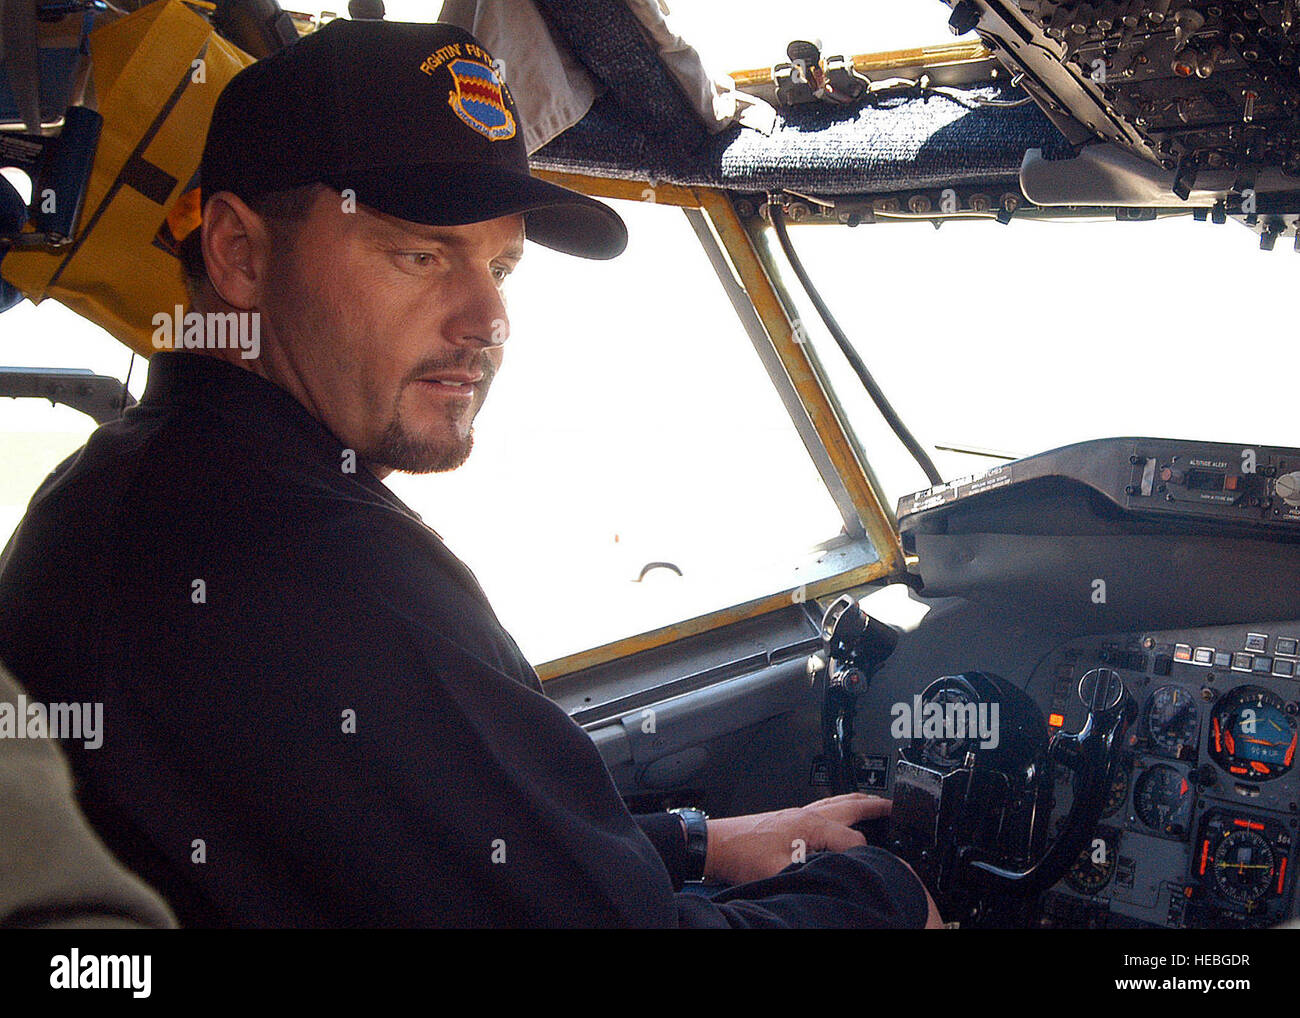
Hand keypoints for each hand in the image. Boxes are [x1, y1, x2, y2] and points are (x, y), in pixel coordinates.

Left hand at [702, 792, 889, 885]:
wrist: (716, 844)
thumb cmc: (741, 854)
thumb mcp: (782, 871)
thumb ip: (813, 871)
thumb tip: (834, 875)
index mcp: (811, 824)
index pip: (854, 839)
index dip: (865, 855)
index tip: (873, 867)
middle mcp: (807, 813)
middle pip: (850, 805)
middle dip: (875, 806)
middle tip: (894, 807)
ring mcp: (797, 813)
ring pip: (836, 802)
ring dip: (858, 802)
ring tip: (875, 803)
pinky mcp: (789, 817)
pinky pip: (823, 806)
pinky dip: (839, 806)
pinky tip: (838, 814)